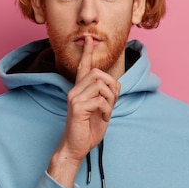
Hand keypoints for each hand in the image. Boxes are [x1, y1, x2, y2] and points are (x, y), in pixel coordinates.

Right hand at [47, 36, 119, 187]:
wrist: (76, 148)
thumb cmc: (88, 130)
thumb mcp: (101, 110)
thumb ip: (106, 96)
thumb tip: (114, 85)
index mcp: (80, 90)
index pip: (83, 67)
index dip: (87, 53)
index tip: (89, 39)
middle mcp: (74, 91)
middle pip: (98, 73)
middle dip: (111, 85)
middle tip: (112, 102)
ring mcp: (74, 98)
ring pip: (100, 84)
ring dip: (110, 98)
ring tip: (107, 112)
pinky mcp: (77, 107)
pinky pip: (100, 100)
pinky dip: (107, 110)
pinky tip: (103, 118)